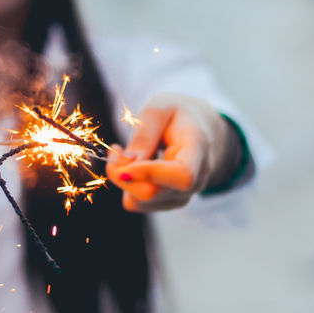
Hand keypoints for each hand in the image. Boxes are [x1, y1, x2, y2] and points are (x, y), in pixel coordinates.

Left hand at [105, 92, 232, 212]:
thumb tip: (126, 165)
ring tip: (123, 153)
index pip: (182, 175)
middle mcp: (197, 178)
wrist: (199, 126)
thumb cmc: (177, 113)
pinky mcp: (169, 202)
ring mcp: (185, 194)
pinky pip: (138, 204)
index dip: (149, 174)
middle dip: (124, 175)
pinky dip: (126, 186)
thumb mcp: (159, 108)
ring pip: (142, 202)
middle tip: (115, 150)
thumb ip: (144, 135)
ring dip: (123, 179)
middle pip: (154, 193)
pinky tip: (131, 166)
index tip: (122, 164)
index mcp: (198, 148)